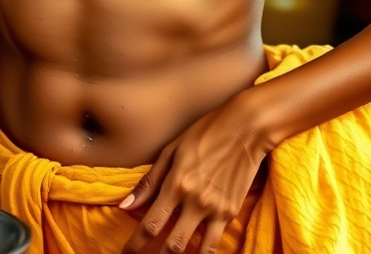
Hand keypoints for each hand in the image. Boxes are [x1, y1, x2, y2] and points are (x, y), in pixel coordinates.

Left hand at [120, 91, 266, 253]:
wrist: (245, 129)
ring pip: (197, 252)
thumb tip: (125, 206)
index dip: (135, 244)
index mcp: (176, 183)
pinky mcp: (231, 212)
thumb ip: (149, 182)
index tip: (126, 253)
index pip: (150, 224)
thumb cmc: (204, 133)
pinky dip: (204, 252)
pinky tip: (195, 251)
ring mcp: (215, 209)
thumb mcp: (171, 150)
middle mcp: (195, 201)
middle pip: (172, 246)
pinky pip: (215, 243)